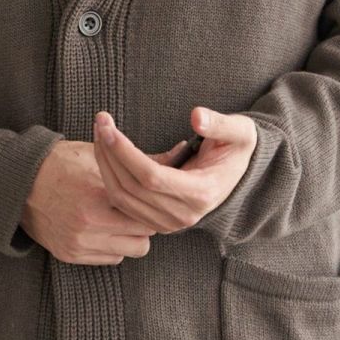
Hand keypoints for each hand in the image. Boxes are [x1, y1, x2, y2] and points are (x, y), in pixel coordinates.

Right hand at [21, 139, 163, 265]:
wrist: (18, 183)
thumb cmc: (60, 163)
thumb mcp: (98, 155)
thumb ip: (140, 160)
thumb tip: (178, 154)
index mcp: (98, 194)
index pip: (146, 210)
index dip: (152, 204)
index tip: (150, 197)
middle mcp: (89, 223)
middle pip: (144, 235)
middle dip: (145, 222)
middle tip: (137, 209)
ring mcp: (79, 242)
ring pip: (131, 251)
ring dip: (131, 237)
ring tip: (121, 220)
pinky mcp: (70, 254)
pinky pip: (110, 259)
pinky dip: (113, 246)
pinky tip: (104, 229)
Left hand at [91, 106, 256, 234]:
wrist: (238, 174)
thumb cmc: (237, 148)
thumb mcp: (240, 132)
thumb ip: (220, 125)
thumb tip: (197, 117)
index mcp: (201, 193)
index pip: (151, 177)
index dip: (125, 152)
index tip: (109, 127)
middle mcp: (183, 215)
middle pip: (131, 188)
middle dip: (109, 153)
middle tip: (99, 122)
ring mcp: (169, 222)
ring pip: (122, 198)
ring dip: (104, 165)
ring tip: (100, 133)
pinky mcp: (157, 222)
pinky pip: (123, 204)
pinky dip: (109, 178)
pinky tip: (106, 152)